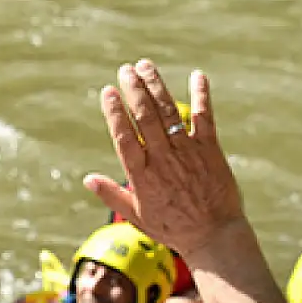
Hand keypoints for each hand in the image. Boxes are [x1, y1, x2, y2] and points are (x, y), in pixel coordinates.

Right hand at [84, 61, 245, 258]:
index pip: (124, 136)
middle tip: (125, 70)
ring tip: (145, 66)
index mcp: (142, 176)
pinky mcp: (210, 150)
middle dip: (134, 90)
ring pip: (169, 112)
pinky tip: (197, 75)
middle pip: (145, 117)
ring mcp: (187, 152)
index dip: (115, 112)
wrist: (214, 236)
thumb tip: (88, 179)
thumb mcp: (137, 216)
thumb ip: (112, 194)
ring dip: (156, 86)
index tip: (108, 92)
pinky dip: (202, 95)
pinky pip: (205, 116)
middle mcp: (163, 159)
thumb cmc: (173, 228)